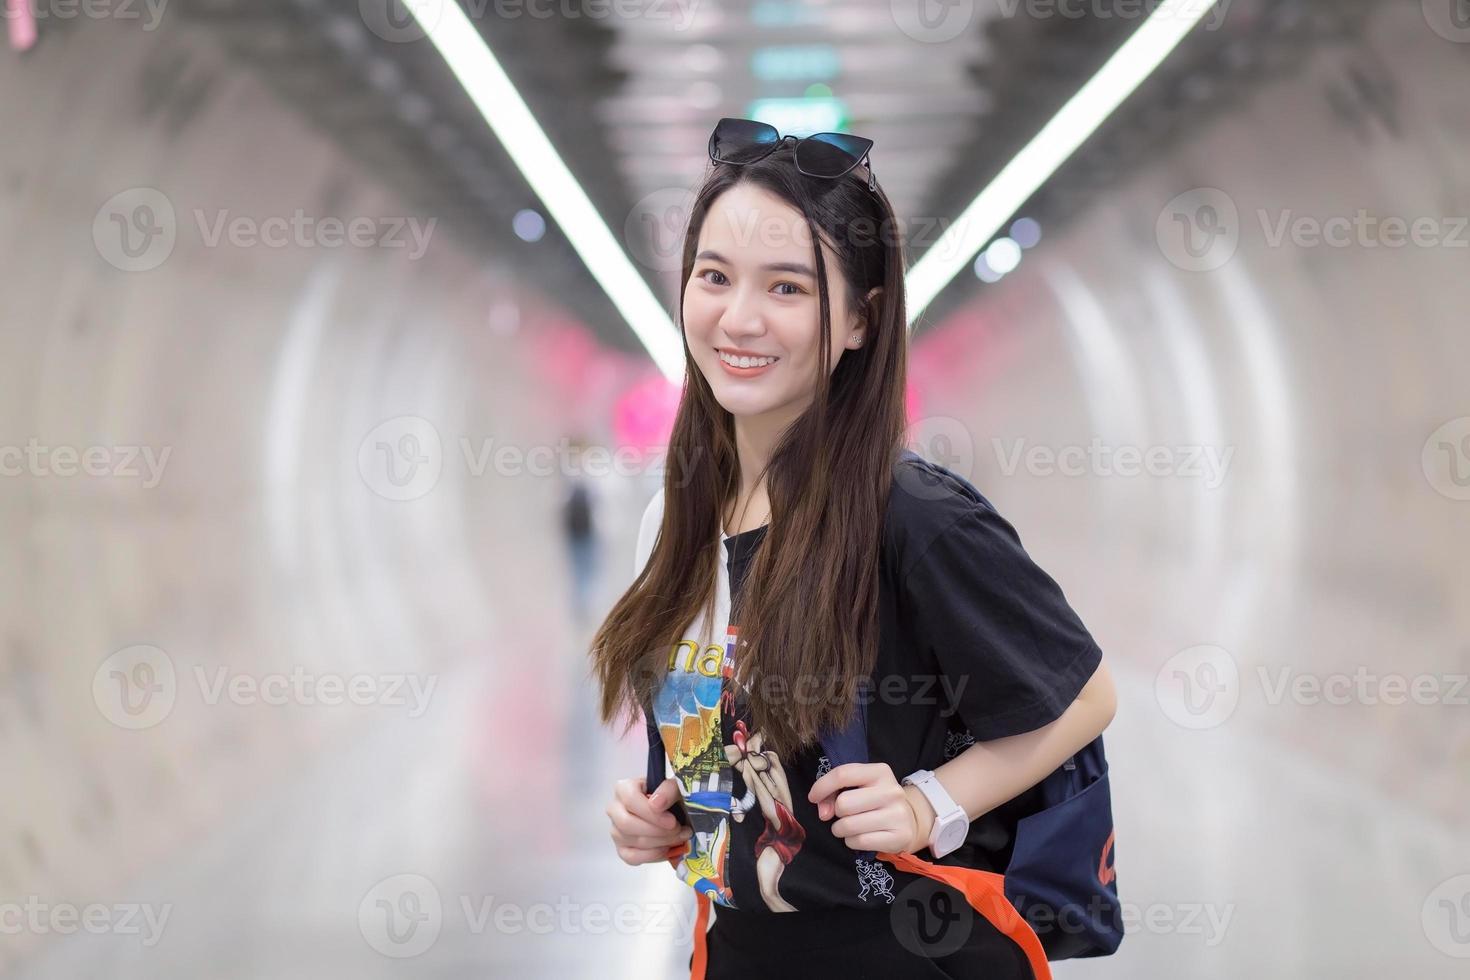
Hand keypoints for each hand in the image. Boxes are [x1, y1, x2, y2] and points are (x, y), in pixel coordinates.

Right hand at [607, 776, 692, 865]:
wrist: (673, 811)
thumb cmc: (670, 797)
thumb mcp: (675, 787)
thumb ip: (668, 790)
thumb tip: (656, 804)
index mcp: (624, 788)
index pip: (630, 800)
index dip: (651, 813)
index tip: (672, 821)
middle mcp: (615, 809)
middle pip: (627, 824)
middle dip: (657, 831)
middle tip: (679, 831)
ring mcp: (616, 830)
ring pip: (633, 841)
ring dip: (661, 843)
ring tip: (679, 837)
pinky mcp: (622, 849)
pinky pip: (632, 857)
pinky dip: (653, 855)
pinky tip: (667, 848)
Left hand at [807, 763, 932, 853]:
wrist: (908, 820)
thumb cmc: (875, 800)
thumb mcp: (859, 786)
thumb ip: (834, 792)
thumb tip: (823, 811)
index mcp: (880, 772)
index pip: (843, 774)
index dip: (822, 787)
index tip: (813, 797)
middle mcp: (891, 791)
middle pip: (843, 804)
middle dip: (836, 812)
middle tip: (844, 814)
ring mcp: (897, 815)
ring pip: (848, 825)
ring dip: (841, 829)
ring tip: (850, 826)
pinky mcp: (898, 837)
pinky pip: (858, 842)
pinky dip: (851, 841)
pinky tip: (860, 836)